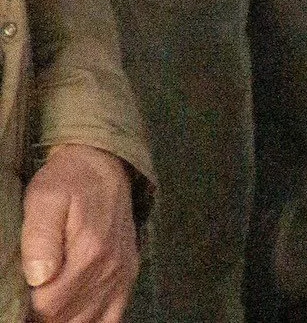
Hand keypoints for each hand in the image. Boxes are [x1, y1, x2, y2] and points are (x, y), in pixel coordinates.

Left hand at [22, 144, 136, 322]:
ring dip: (63, 321)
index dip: (25, 310)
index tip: (13, 301)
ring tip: (43, 308)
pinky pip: (114, 317)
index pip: (49, 306)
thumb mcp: (44, 198)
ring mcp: (121, 275)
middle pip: (67, 318)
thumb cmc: (68, 181)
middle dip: (41, 318)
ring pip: (88, 321)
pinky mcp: (127, 275)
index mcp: (88, 252)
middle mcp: (110, 269)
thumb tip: (38, 277)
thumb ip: (40, 237)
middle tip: (23, 304)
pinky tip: (74, 318)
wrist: (105, 165)